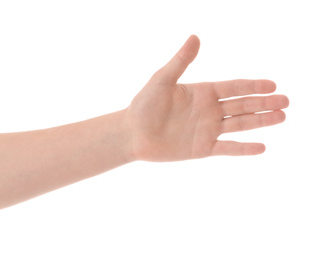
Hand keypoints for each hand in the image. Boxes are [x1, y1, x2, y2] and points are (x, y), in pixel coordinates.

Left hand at [125, 35, 288, 161]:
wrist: (132, 133)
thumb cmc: (144, 105)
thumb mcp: (162, 79)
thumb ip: (181, 61)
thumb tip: (195, 37)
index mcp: (202, 92)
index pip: (233, 87)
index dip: (253, 86)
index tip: (272, 85)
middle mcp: (208, 110)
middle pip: (242, 105)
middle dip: (264, 103)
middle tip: (286, 101)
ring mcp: (207, 129)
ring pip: (240, 125)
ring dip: (261, 121)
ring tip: (282, 117)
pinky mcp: (202, 148)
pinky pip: (227, 148)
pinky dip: (244, 149)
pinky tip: (262, 147)